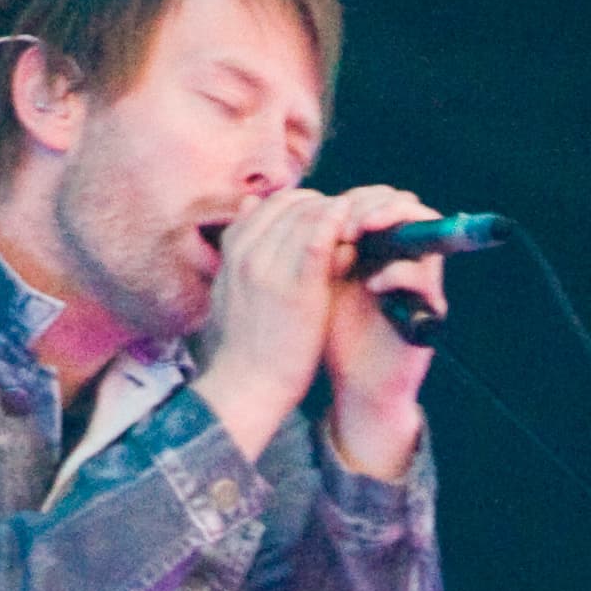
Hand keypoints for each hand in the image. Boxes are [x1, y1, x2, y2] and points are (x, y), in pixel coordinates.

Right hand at [191, 186, 442, 472]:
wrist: (247, 387)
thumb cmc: (245, 345)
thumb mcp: (231, 288)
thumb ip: (242, 248)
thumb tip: (251, 203)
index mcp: (232, 251)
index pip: (270, 205)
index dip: (301, 204)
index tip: (324, 216)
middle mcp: (248, 252)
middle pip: (291, 205)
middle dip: (323, 207)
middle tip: (350, 217)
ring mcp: (270, 267)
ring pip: (308, 217)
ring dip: (337, 216)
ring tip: (360, 224)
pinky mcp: (297, 287)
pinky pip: (321, 240)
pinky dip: (340, 228)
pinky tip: (358, 230)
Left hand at [319, 184, 441, 480]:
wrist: (357, 385)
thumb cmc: (331, 335)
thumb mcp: (310, 285)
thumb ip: (299, 247)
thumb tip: (263, 201)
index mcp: (374, 245)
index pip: (374, 199)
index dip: (353, 197)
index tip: (322, 207)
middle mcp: (402, 254)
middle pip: (402, 205)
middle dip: (373, 204)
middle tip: (346, 220)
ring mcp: (420, 278)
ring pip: (422, 229)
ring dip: (390, 224)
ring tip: (357, 236)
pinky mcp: (431, 308)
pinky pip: (423, 276)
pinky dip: (398, 274)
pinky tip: (372, 284)